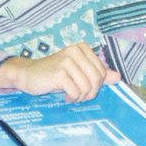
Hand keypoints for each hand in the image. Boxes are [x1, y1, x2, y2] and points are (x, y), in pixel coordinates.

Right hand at [0, 43, 119, 101]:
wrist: (28, 74)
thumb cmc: (54, 74)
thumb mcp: (77, 72)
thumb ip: (97, 73)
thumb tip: (118, 77)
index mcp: (82, 48)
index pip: (102, 71)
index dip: (97, 85)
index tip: (85, 88)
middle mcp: (75, 51)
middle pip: (97, 79)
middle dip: (90, 93)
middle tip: (80, 96)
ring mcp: (67, 60)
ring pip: (87, 87)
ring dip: (81, 97)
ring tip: (72, 96)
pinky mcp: (59, 72)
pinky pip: (76, 91)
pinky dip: (73, 98)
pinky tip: (65, 96)